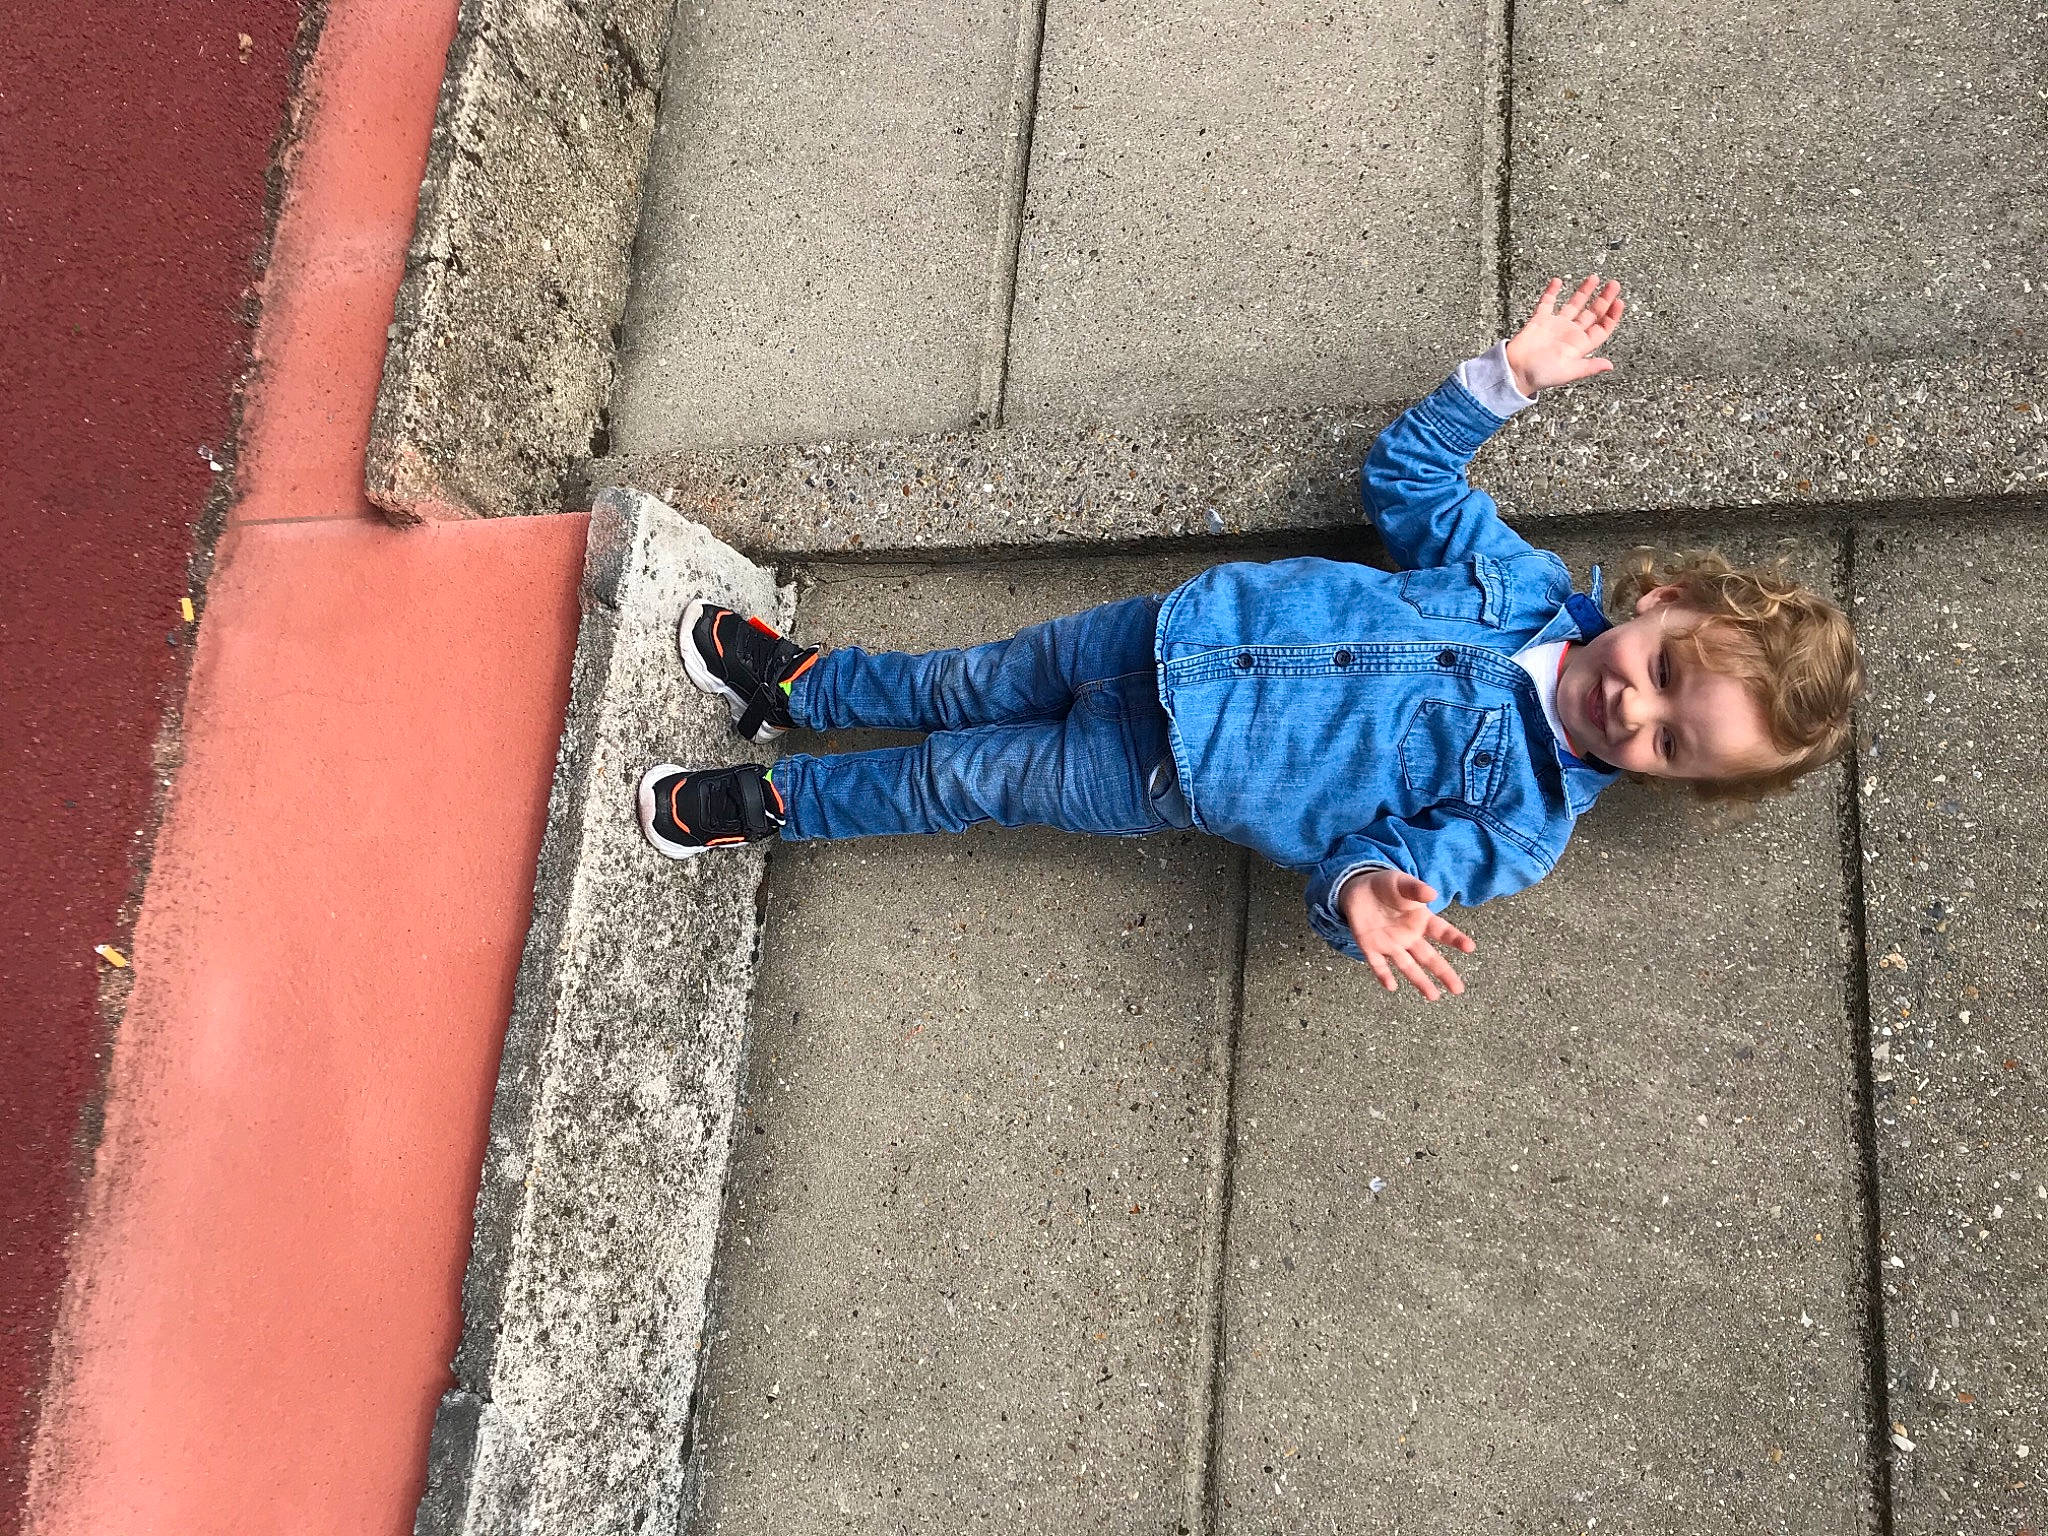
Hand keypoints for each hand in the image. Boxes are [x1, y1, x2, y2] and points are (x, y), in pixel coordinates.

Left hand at [1338, 869, 1475, 999]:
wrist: (1359, 887)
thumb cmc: (1387, 886)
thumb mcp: (1402, 883)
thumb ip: (1416, 889)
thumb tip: (1431, 893)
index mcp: (1420, 920)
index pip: (1441, 931)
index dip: (1455, 939)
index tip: (1470, 947)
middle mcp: (1409, 936)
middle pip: (1428, 957)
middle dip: (1443, 972)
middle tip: (1458, 989)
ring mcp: (1390, 944)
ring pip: (1407, 966)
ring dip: (1420, 981)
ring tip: (1434, 997)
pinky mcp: (1370, 947)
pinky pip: (1378, 964)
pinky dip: (1383, 975)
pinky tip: (1391, 986)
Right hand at [1503, 274, 1626, 395]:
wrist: (1515, 372)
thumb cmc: (1541, 375)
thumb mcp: (1569, 372)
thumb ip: (1589, 366)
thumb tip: (1610, 365)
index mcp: (1580, 345)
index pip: (1601, 327)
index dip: (1612, 315)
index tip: (1619, 302)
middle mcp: (1570, 333)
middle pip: (1592, 313)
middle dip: (1604, 298)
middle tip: (1614, 285)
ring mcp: (1555, 325)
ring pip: (1574, 304)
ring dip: (1584, 291)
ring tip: (1594, 278)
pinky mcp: (1539, 321)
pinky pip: (1547, 303)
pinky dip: (1552, 292)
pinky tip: (1558, 281)